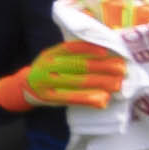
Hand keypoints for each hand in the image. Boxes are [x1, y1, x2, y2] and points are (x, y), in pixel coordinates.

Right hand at [0, 31, 118, 112]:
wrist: (26, 86)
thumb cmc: (50, 69)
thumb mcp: (56, 57)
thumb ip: (74, 53)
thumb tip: (106, 51)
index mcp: (51, 53)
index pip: (72, 49)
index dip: (91, 50)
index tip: (108, 52)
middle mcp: (47, 66)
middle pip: (78, 66)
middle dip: (103, 67)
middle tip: (122, 69)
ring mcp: (47, 83)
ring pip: (77, 82)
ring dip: (100, 84)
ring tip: (118, 84)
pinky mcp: (50, 98)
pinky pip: (72, 99)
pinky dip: (88, 99)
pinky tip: (102, 100)